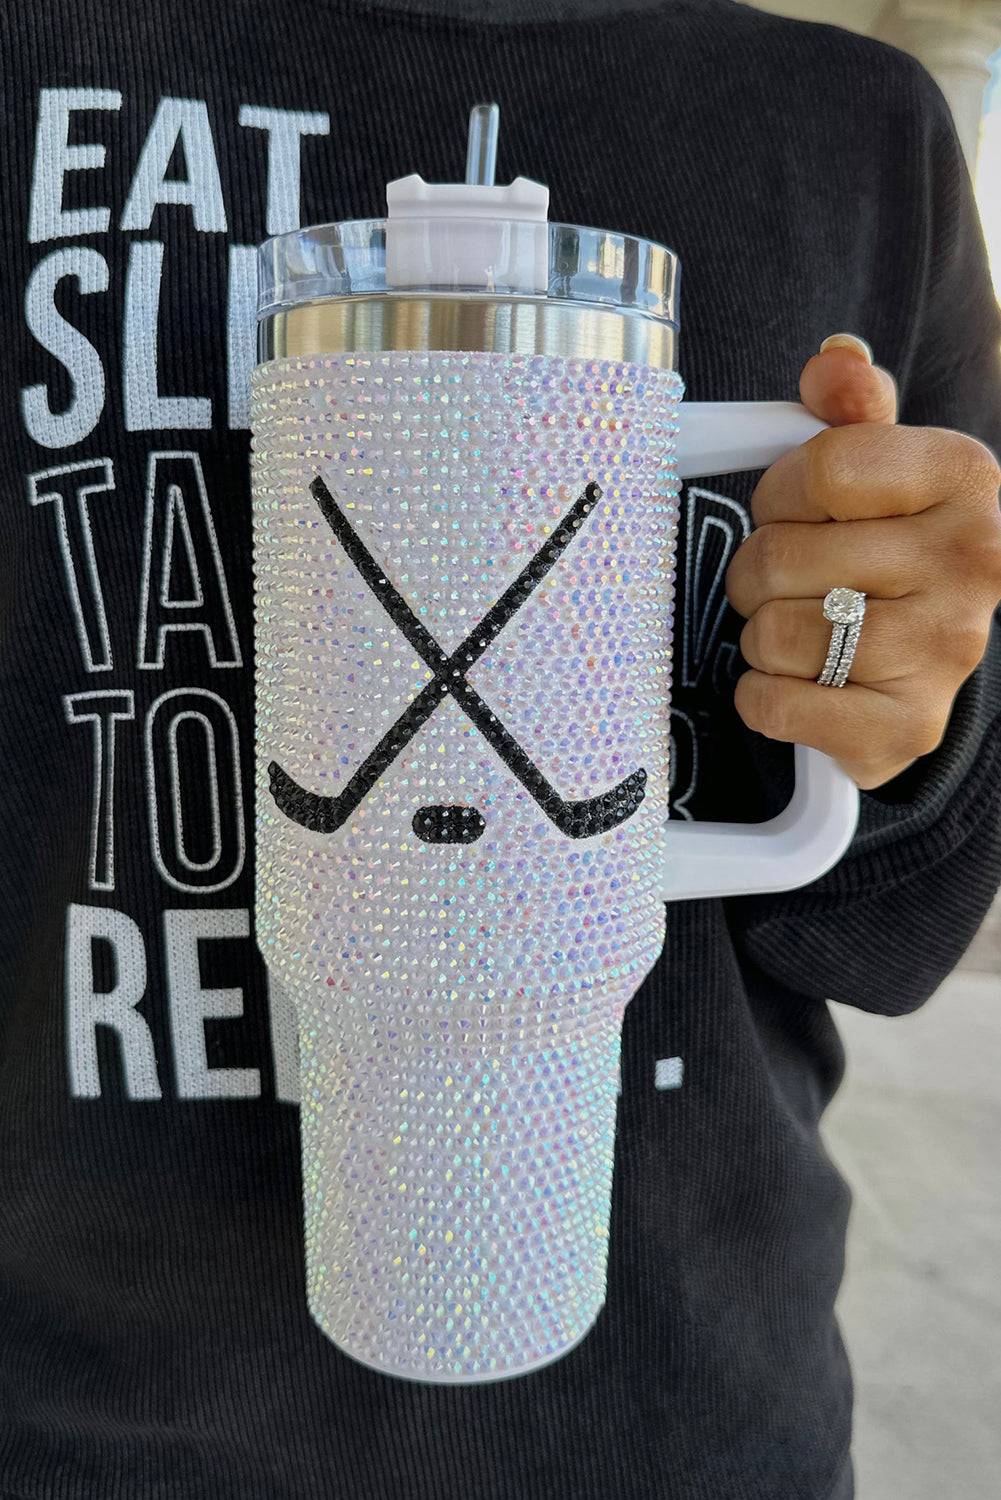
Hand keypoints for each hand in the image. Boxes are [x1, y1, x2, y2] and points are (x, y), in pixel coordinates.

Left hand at [725, 334, 1000, 789]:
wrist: (933, 651)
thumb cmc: (892, 546)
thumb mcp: (882, 464)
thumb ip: (850, 410)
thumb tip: (833, 361)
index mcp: (964, 477)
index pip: (821, 468)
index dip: (778, 493)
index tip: (793, 511)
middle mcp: (972, 560)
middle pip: (782, 556)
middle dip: (760, 571)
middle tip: (791, 581)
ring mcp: (946, 650)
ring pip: (774, 634)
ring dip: (761, 636)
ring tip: (801, 629)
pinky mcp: (908, 726)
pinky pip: (777, 706)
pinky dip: (764, 698)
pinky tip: (799, 683)